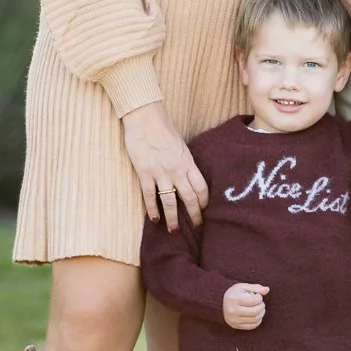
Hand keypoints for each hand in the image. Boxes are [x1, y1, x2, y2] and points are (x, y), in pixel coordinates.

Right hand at [121, 99, 209, 230]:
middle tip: (196, 228)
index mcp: (188, 162)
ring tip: (174, 231)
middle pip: (190, 198)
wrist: (145, 118)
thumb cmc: (163, 129)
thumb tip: (188, 177)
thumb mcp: (181, 146)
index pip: (201, 187)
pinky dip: (153, 210)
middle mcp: (177, 170)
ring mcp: (160, 172)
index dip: (204, 202)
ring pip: (170, 202)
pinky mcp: (145, 173)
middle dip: (194, 216)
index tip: (205, 212)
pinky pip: (150, 196)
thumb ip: (185, 162)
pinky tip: (154, 220)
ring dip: (173, 219)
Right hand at [223, 282, 267, 329]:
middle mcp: (232, 311)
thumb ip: (256, 288)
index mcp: (234, 299)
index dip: (259, 298)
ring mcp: (233, 320)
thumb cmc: (234, 293)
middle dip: (262, 306)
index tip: (258, 296)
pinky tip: (257, 315)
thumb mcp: (243, 287)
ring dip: (261, 313)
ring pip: (255, 319)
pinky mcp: (235, 326)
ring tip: (260, 308)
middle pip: (255, 311)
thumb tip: (267, 289)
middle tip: (260, 303)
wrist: (220, 303)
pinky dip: (258, 321)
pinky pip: (251, 326)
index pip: (254, 301)